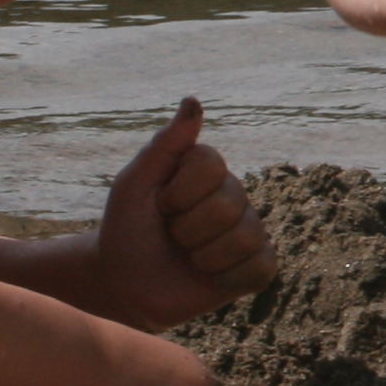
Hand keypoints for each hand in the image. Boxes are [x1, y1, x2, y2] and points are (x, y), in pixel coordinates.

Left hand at [95, 98, 275, 328]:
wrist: (124, 284)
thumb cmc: (127, 229)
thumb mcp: (134, 184)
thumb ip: (165, 144)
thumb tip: (193, 101)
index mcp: (206, 170)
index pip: (211, 165)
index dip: (179, 193)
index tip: (159, 205)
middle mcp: (233, 194)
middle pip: (229, 205)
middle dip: (187, 229)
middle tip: (171, 236)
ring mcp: (248, 230)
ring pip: (245, 238)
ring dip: (204, 256)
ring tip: (189, 258)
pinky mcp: (257, 266)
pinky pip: (261, 268)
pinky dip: (226, 278)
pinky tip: (208, 276)